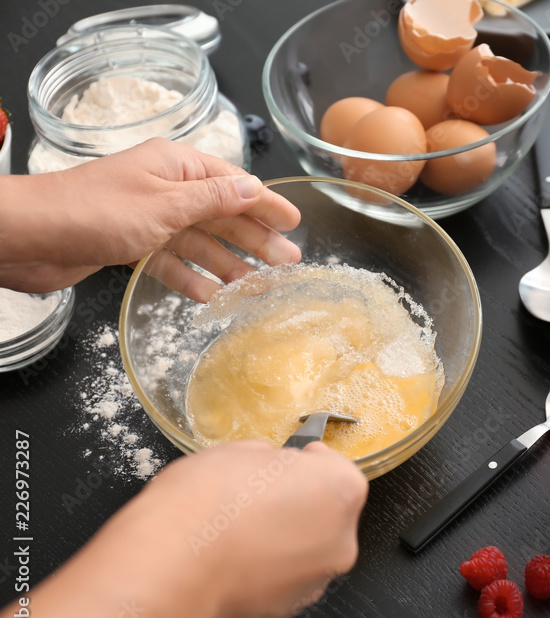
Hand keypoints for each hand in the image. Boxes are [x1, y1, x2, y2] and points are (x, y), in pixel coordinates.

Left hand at [0, 138, 300, 301]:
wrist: (31, 237)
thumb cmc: (94, 212)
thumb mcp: (165, 204)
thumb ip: (213, 199)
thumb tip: (254, 190)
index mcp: (176, 166)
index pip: (235, 184)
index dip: (267, 204)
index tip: (294, 223)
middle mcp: (165, 188)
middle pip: (222, 214)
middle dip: (255, 238)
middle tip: (286, 262)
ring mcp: (148, 217)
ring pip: (199, 241)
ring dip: (227, 263)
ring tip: (256, 286)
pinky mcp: (130, 244)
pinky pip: (171, 261)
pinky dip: (190, 277)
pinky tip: (209, 295)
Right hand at [8, 440, 367, 617]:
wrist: (164, 575)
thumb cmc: (200, 509)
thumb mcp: (238, 452)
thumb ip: (269, 460)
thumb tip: (266, 466)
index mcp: (340, 490)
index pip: (335, 467)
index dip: (304, 462)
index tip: (285, 462)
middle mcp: (338, 541)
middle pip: (324, 514)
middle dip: (295, 505)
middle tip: (252, 498)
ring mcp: (313, 583)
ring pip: (303, 553)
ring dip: (279, 542)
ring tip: (233, 533)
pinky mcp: (283, 615)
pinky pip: (278, 584)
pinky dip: (259, 575)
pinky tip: (226, 563)